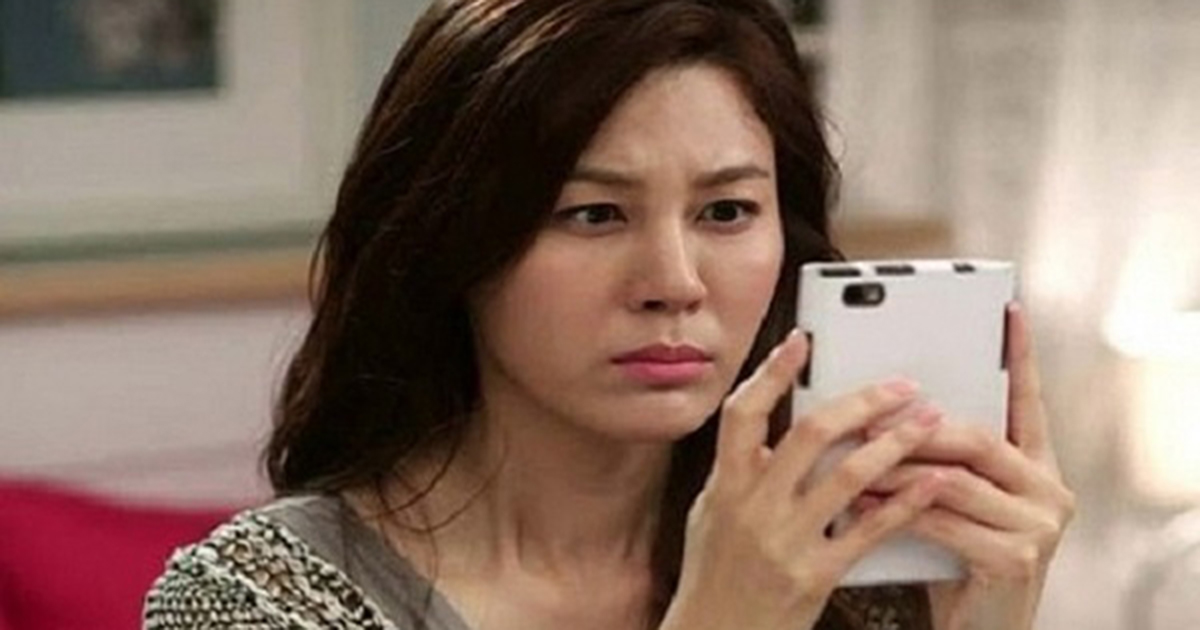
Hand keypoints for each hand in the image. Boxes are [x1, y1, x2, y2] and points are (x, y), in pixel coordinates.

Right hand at [660, 330, 947, 629]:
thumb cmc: (713, 578)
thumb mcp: (710, 517)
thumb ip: (738, 475)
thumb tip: (767, 435)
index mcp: (724, 486)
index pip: (743, 413)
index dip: (772, 373)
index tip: (801, 342)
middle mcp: (753, 507)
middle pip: (810, 433)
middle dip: (862, 402)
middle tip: (900, 386)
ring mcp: (785, 541)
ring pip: (849, 476)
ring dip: (896, 442)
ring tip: (929, 422)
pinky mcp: (815, 575)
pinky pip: (869, 530)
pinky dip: (905, 503)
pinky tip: (932, 484)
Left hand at [866, 304, 1076, 629]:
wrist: (977, 628)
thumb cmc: (958, 559)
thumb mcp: (954, 502)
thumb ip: (940, 460)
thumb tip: (882, 410)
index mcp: (1036, 467)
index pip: (1029, 401)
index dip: (1020, 356)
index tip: (1008, 311)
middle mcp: (1049, 490)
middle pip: (976, 438)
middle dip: (916, 427)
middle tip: (868, 414)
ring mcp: (1038, 526)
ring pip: (952, 479)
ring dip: (894, 468)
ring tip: (853, 456)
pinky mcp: (1015, 558)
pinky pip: (941, 520)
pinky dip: (895, 508)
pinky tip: (863, 500)